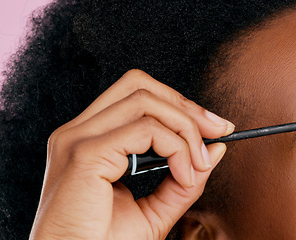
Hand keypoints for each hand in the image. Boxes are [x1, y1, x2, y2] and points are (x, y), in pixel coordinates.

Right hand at [29, 69, 234, 238]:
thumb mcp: (154, 211)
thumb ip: (183, 182)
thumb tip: (216, 149)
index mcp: (88, 140)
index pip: (135, 96)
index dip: (179, 105)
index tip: (215, 129)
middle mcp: (77, 133)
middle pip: (139, 85)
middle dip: (186, 105)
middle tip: (218, 132)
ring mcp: (77, 140)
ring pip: (145, 101)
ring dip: (185, 130)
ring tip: (197, 165)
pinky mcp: (85, 154)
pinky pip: (145, 130)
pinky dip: (176, 148)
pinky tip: (183, 175)